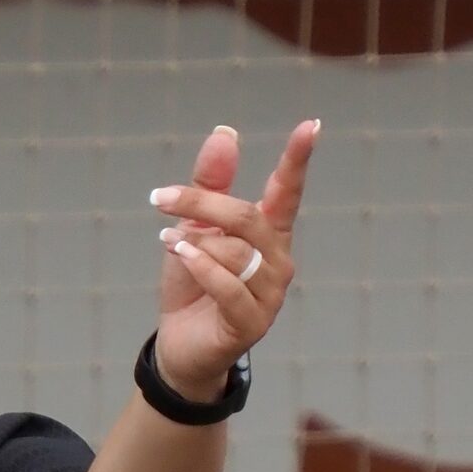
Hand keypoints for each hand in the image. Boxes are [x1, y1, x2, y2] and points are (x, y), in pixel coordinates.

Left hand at [147, 120, 319, 396]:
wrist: (179, 346)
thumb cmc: (192, 285)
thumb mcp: (193, 229)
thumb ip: (210, 185)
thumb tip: (225, 133)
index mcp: (270, 235)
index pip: (288, 192)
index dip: (297, 160)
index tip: (311, 125)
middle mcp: (278, 262)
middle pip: (249, 219)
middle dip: (204, 204)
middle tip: (160, 197)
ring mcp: (269, 295)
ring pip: (238, 253)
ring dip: (196, 242)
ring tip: (168, 241)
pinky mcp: (251, 323)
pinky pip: (228, 287)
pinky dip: (202, 267)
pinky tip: (179, 255)